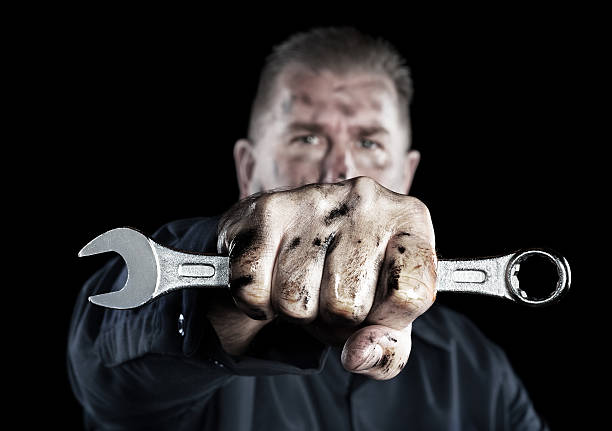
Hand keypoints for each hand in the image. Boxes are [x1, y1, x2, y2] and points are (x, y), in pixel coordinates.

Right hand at [207, 176, 436, 379]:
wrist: (288, 239)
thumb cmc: (346, 280)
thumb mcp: (383, 317)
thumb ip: (388, 350)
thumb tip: (356, 355)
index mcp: (409, 220)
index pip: (411, 294)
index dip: (387, 322)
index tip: (377, 311)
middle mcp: (366, 199)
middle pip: (347, 306)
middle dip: (333, 319)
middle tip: (330, 296)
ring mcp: (313, 199)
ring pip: (296, 302)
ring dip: (295, 311)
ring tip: (303, 284)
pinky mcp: (266, 210)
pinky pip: (255, 290)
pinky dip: (258, 301)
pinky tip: (271, 278)